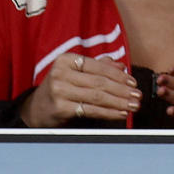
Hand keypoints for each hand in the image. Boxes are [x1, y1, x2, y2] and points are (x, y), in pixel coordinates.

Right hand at [20, 53, 140, 126]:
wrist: (37, 108)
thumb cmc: (60, 88)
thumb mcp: (75, 73)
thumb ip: (98, 67)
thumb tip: (121, 65)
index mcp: (66, 59)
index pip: (98, 66)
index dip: (118, 75)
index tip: (133, 83)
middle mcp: (61, 73)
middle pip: (99, 82)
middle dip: (122, 90)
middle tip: (137, 96)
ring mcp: (59, 90)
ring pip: (97, 96)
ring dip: (118, 102)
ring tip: (132, 106)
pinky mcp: (60, 107)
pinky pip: (90, 110)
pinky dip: (108, 112)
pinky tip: (119, 113)